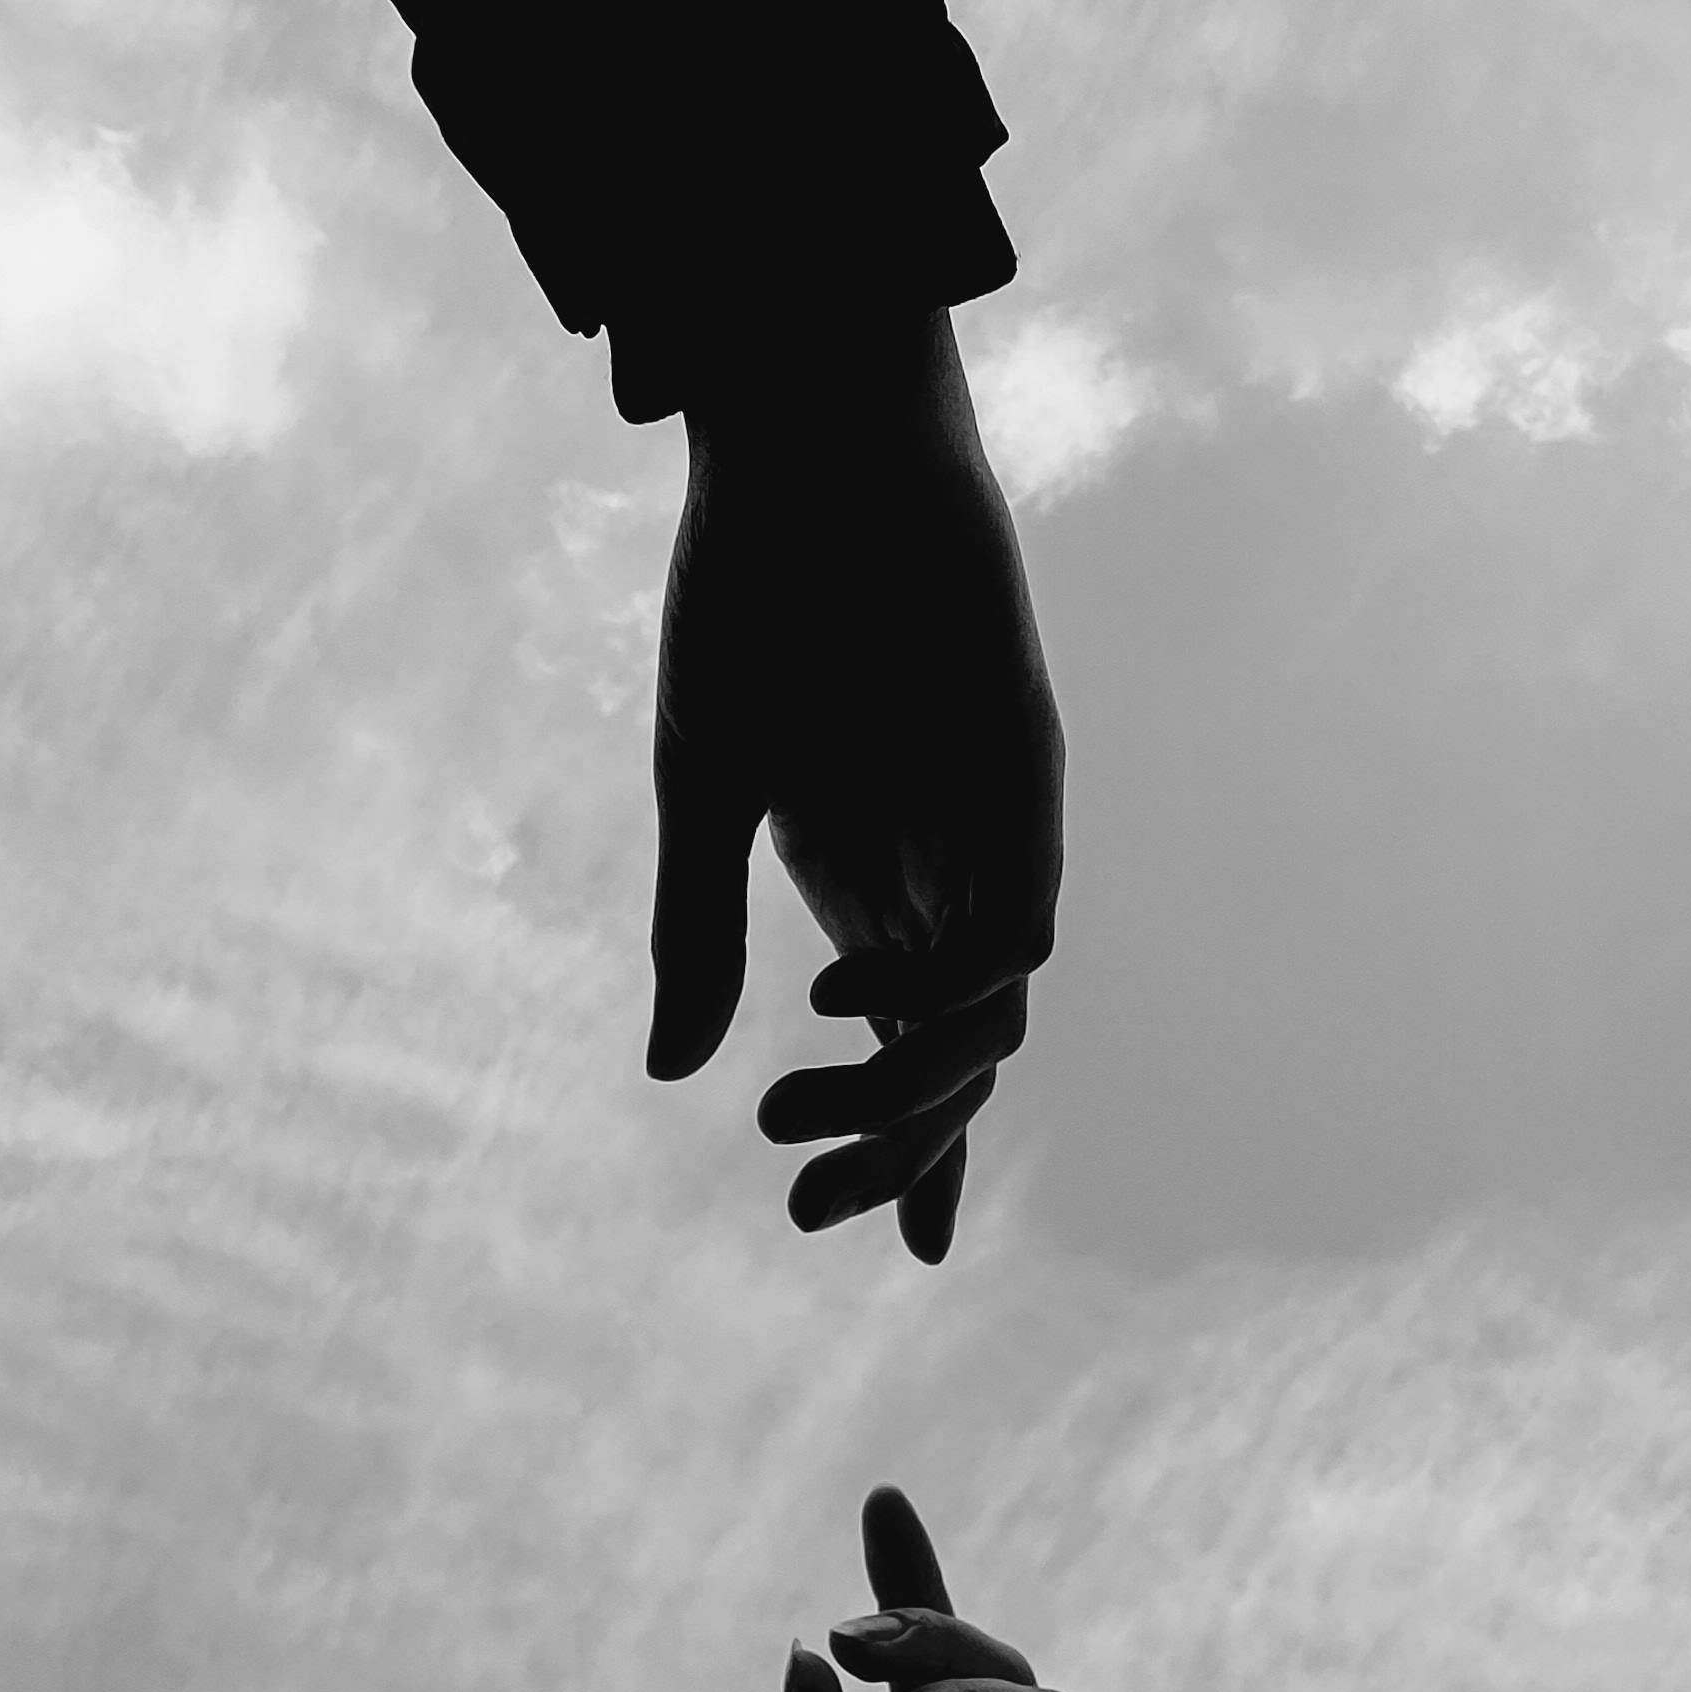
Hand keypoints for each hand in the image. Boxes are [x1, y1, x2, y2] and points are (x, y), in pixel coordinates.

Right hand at [647, 311, 1062, 1265]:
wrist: (807, 440)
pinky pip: (1013, 924)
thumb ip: (693, 930)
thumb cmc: (754, 593)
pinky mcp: (1022, 771)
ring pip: (993, 1015)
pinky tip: (849, 994)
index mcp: (870, 880)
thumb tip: (668, 1072)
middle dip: (892, 1149)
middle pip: (957, 1059)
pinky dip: (944, 984)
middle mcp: (944, 869)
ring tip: (796, 1112)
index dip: (916, 1152)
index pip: (916, 1049)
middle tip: (795, 1203)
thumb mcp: (707, 783)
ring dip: (905, 1088)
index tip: (897, 1250)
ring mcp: (990, 824)